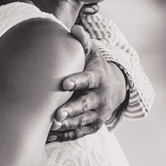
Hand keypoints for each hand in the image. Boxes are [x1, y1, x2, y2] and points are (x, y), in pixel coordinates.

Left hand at [47, 26, 126, 142]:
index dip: (77, 82)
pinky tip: (49, 137)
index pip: (87, 80)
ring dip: (67, 125)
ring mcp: (97, 114)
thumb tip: (75, 28)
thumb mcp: (93, 53)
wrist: (116, 88)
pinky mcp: (93, 126)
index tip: (64, 84)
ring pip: (82, 121)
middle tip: (57, 114)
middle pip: (85, 105)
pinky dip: (66, 135)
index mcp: (98, 78)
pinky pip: (79, 133)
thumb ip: (83, 42)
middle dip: (71, 110)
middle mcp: (99, 97)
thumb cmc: (95, 67)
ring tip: (51, 126)